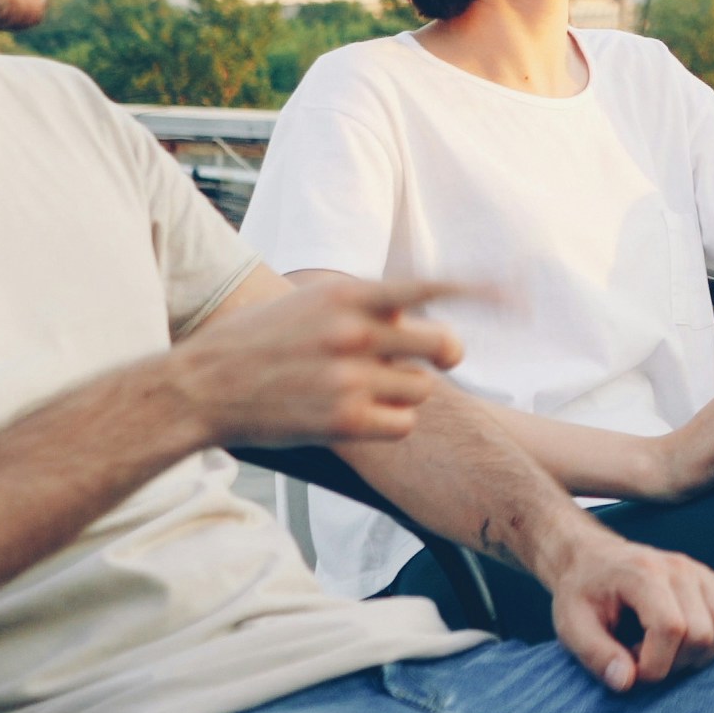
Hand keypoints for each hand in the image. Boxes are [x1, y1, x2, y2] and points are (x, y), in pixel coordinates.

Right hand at [169, 278, 464, 447]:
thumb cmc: (253, 343)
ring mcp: (349, 378)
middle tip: (439, 360)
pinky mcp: (342, 421)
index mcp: (345, 294)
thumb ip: (359, 305)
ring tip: (366, 390)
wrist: (197, 387)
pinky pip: (402, 425)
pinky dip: (391, 424)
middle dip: (446, 355)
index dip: (480, 289)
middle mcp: (353, 332)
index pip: (428, 287)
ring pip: (423, 389)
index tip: (516, 292)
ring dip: (406, 393)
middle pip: (444, 345)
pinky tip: (359, 417)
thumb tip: (409, 314)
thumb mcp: (306, 304)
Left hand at [535, 526, 713, 692]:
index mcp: (644, 574)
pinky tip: (691, 638)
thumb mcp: (571, 626)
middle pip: (704, 634)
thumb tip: (628, 683)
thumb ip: (596, 655)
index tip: (631, 671)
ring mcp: (703, 573)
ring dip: (703, 652)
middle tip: (645, 657)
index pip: (671, 628)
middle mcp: (681, 569)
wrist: (593, 559)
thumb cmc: (581, 595)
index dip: (654, 665)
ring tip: (669, 649)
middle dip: (675, 663)